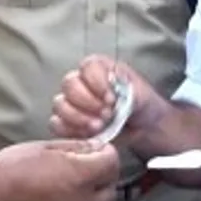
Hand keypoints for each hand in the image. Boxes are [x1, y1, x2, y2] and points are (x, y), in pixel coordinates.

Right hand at [0, 139, 119, 200]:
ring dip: (89, 197)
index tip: (96, 150)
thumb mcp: (42, 149)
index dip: (107, 154)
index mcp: (79, 177)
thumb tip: (93, 149)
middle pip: (110, 192)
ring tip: (65, 185)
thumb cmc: (7, 172)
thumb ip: (73, 148)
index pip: (113, 164)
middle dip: (103, 178)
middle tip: (86, 167)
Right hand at [49, 54, 164, 144]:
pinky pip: (56, 124)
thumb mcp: (141, 94)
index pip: (86, 66)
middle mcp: (82, 81)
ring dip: (78, 117)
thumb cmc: (141, 104)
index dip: (96, 82)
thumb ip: (128, 91)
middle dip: (87, 102)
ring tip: (98, 126)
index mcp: (99, 68)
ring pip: (59, 104)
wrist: (144, 126)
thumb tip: (113, 94)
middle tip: (106, 114)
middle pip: (69, 84)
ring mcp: (72, 102)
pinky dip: (69, 130)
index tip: (111, 98)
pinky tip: (87, 135)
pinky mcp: (69, 123)